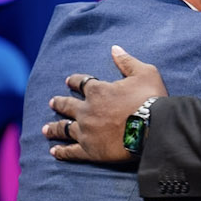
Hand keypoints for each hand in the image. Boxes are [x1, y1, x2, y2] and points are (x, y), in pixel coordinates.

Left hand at [42, 46, 168, 163]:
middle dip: (59, 103)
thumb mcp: (144, 73)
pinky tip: (54, 152)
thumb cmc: (151, 99)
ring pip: (64, 129)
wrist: (154, 129)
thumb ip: (127, 61)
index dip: (74, 81)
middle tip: (52, 103)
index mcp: (98, 91)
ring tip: (45, 129)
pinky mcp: (90, 150)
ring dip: (54, 128)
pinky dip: (62, 151)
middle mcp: (87, 110)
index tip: (68, 81)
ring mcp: (86, 131)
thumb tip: (114, 48)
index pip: (81, 83)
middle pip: (67, 105)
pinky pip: (71, 151)